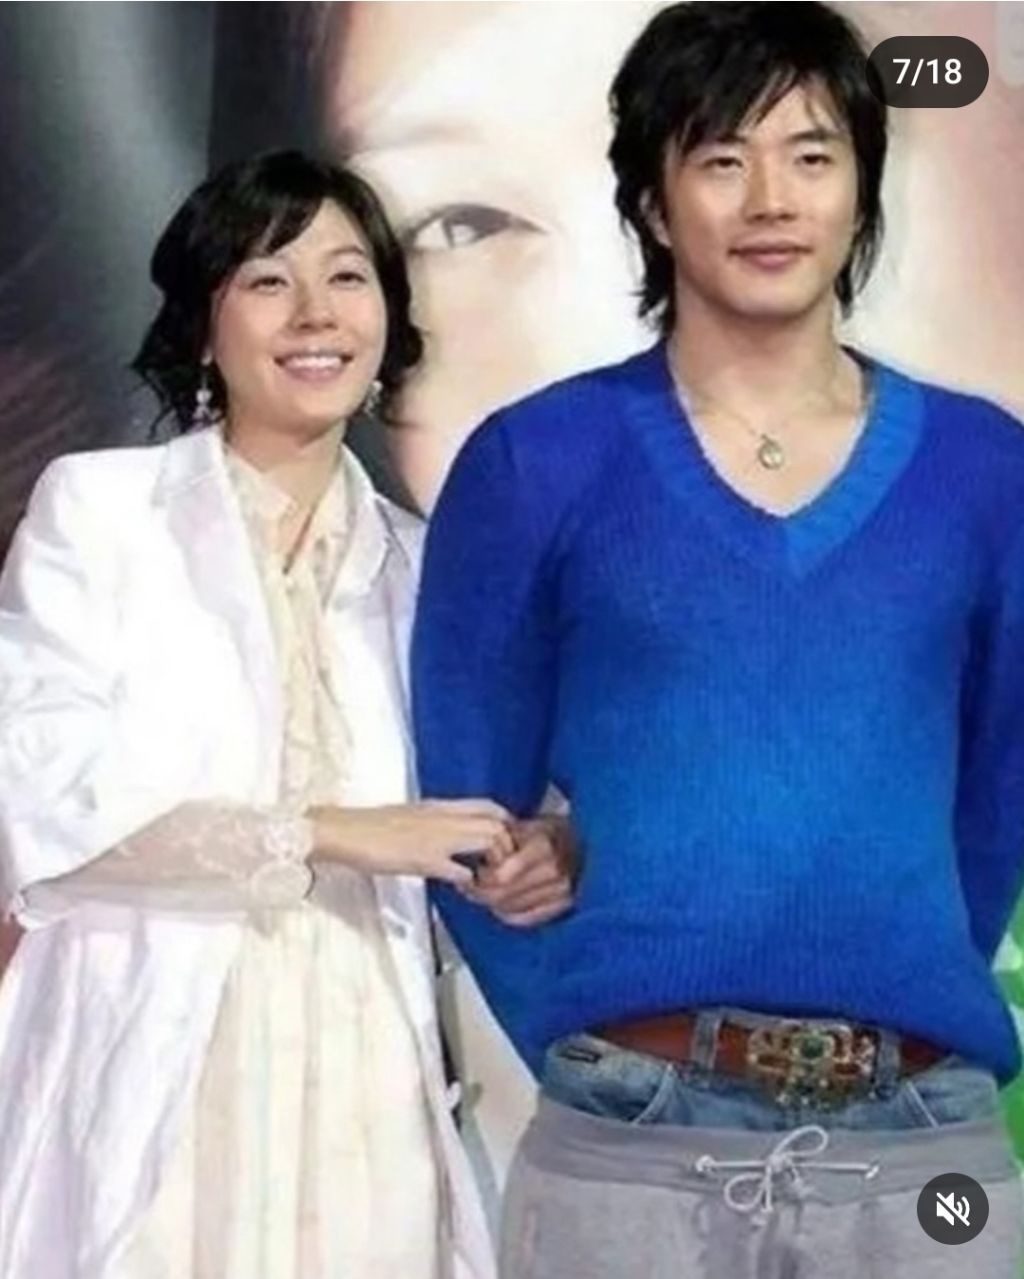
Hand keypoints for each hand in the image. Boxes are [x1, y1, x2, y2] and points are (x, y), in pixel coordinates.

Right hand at [309, 800, 513, 885]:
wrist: (345, 831)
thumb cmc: (372, 827)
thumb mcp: (413, 818)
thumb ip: (436, 824)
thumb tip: (452, 836)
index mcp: (441, 806)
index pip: (490, 806)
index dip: (506, 825)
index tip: (503, 844)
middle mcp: (445, 817)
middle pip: (498, 821)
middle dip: (508, 845)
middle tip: (498, 865)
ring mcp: (438, 837)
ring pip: (489, 839)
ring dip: (494, 862)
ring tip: (484, 877)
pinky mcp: (426, 859)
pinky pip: (463, 870)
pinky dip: (470, 881)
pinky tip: (462, 887)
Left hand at [466, 815, 577, 926]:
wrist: (590, 844)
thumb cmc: (556, 831)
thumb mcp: (531, 823)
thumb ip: (505, 837)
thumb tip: (478, 852)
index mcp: (543, 846)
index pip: (500, 876)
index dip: (481, 877)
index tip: (472, 871)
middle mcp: (555, 871)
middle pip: (502, 896)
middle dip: (480, 893)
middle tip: (470, 886)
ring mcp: (562, 891)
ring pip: (511, 909)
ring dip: (492, 903)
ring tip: (485, 892)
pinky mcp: (565, 905)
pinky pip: (526, 918)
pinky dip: (508, 914)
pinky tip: (501, 904)